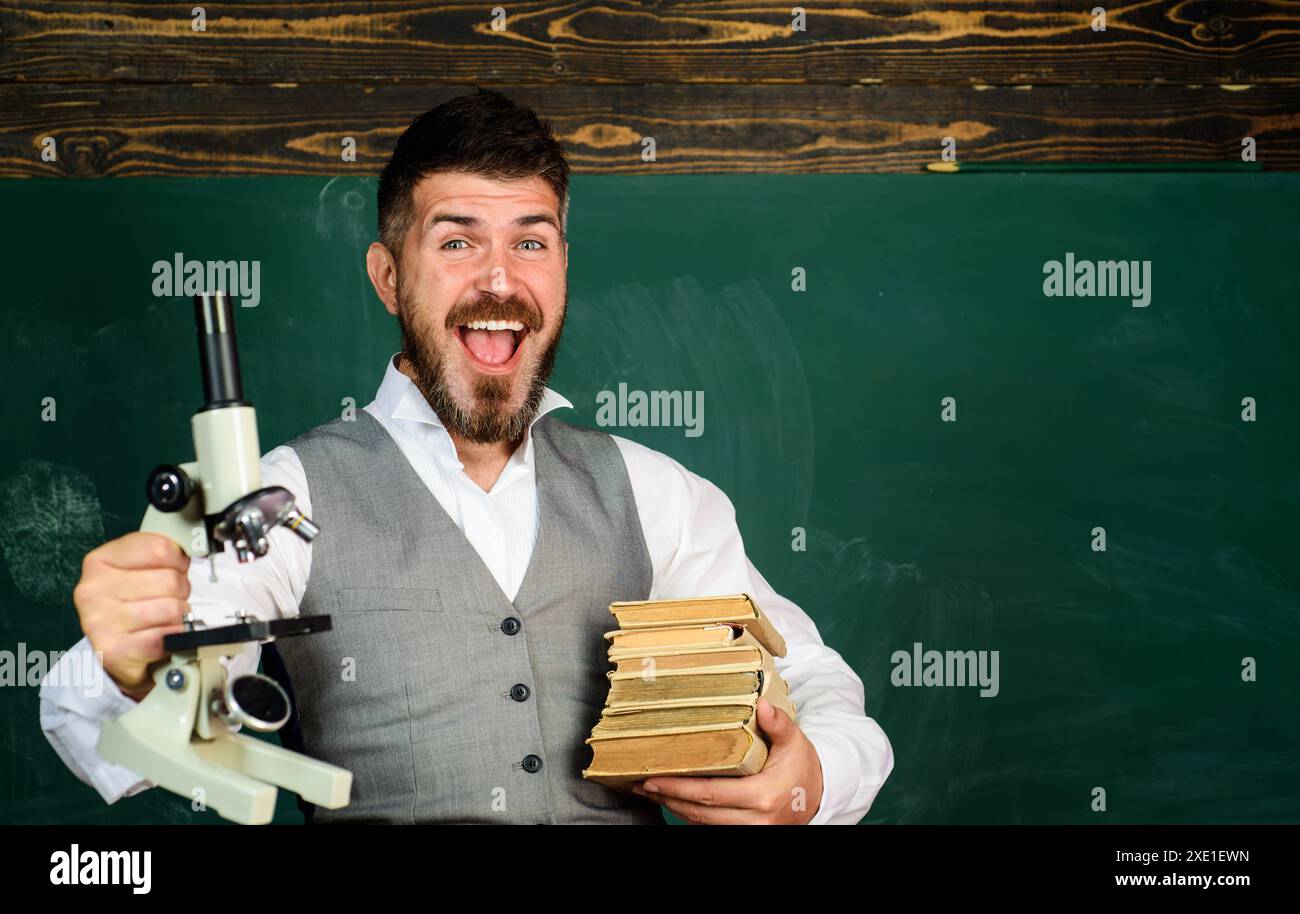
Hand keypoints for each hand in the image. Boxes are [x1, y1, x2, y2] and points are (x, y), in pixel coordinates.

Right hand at [72, 531, 191, 700]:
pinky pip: (166, 636)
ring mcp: (100, 621)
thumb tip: (191, 549)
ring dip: (179, 615)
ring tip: (166, 618)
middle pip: (169, 580)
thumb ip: (158, 553)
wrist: (115, 651)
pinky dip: (174, 636)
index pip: (159, 549)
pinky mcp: (113, 651)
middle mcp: (93, 590)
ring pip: (172, 608)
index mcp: (99, 561)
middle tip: (170, 598)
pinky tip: (163, 635)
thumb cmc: (131, 604)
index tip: (176, 568)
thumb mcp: (137, 568)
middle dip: (180, 590)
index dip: (179, 560)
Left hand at [632, 698, 823, 823]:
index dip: (679, 789)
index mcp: (763, 796)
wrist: (819, 796)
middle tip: (643, 784)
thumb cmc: (802, 767)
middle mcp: (756, 819)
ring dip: (676, 809)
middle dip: (669, 799)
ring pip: (704, 825)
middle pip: (701, 813)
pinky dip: (692, 816)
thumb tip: (761, 705)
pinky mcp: (748, 833)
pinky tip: (675, 802)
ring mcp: (752, 831)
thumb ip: (778, 724)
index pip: (711, 794)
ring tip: (652, 792)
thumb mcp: (796, 741)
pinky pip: (713, 828)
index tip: (654, 778)